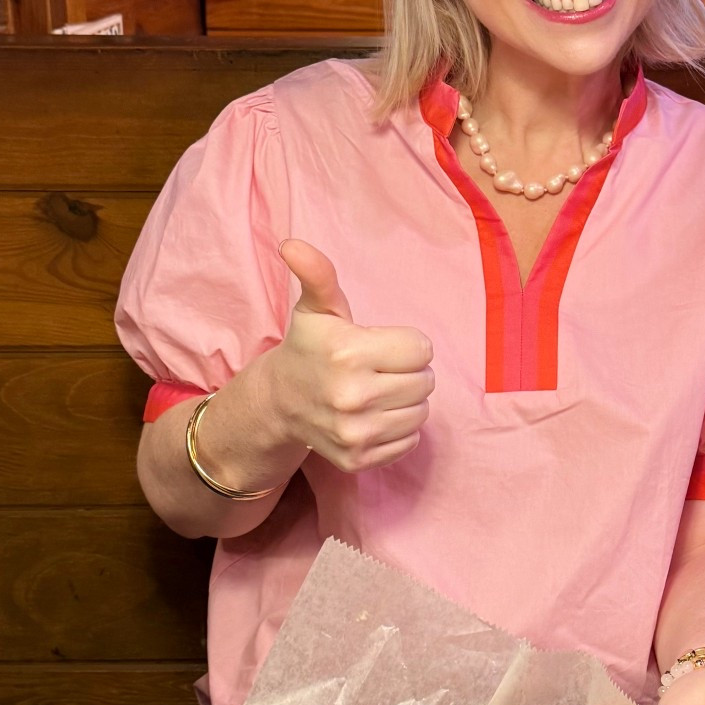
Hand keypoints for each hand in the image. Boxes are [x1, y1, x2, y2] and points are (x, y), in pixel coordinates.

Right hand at [262, 239, 433, 473]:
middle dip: (408, 371)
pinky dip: (399, 429)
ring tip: (379, 391)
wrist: (279, 403)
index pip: (422, 348)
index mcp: (348, 352)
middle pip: (425, 381)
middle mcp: (351, 396)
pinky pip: (409, 441)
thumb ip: (317, 274)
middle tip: (380, 369)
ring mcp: (354, 432)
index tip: (381, 345)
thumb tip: (292, 244)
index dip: (406, 344)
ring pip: (421, 412)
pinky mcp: (358, 459)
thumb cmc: (309, 349)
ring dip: (407, 401)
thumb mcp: (315, 307)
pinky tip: (374, 417)